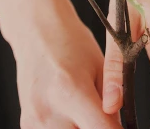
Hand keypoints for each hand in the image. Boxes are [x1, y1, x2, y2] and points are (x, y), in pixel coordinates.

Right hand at [14, 4, 122, 128]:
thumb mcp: (99, 66)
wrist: (36, 30)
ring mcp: (34, 121)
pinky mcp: (26, 125)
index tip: (122, 126)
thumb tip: (120, 128)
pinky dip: (67, 127)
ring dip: (81, 128)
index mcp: (71, 92)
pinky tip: (69, 112)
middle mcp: (49, 112)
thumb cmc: (70, 42)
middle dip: (97, 128)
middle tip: (100, 114)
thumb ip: (111, 102)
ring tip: (84, 112)